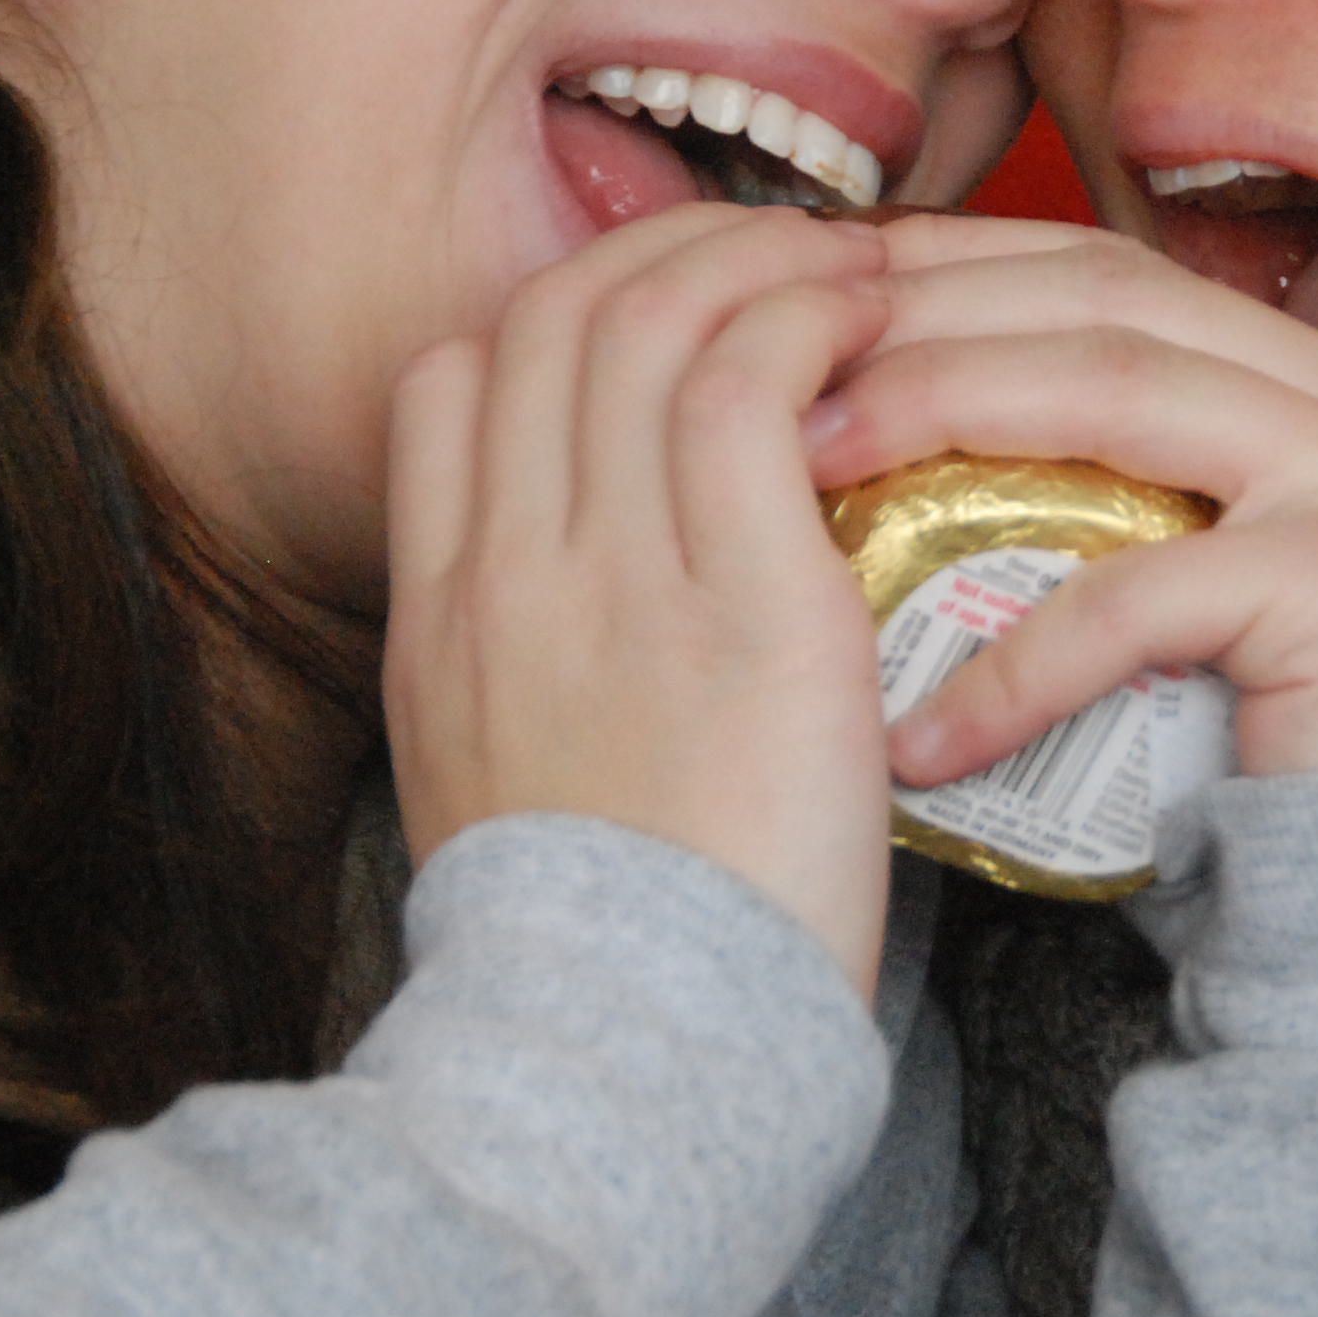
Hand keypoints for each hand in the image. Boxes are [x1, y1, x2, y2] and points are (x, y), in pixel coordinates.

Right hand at [386, 205, 897, 999]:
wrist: (628, 1066)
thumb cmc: (609, 964)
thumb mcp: (506, 802)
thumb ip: (532, 683)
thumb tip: (611, 635)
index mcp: (440, 620)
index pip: (456, 382)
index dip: (562, 315)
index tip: (665, 320)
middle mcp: (503, 570)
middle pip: (554, 316)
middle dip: (671, 250)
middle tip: (780, 257)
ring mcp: (606, 574)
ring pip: (648, 315)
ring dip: (760, 258)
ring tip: (853, 268)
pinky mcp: (737, 599)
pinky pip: (752, 378)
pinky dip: (811, 313)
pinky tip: (877, 319)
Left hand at [804, 216, 1317, 790]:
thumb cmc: (1261, 748)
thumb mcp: (1181, 570)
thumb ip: (1103, 475)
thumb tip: (883, 392)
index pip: (1116, 271)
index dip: (959, 262)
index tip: (815, 282)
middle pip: (1110, 304)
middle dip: (926, 318)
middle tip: (777, 365)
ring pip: (1117, 394)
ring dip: (938, 415)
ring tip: (803, 471)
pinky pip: (1138, 596)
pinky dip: (1013, 661)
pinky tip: (920, 728)